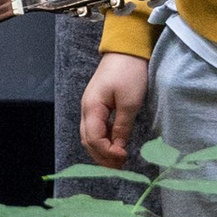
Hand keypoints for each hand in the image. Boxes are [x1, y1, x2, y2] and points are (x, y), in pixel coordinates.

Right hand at [79, 50, 149, 166]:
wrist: (126, 49)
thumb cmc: (129, 73)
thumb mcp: (130, 102)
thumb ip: (122, 127)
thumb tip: (118, 148)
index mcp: (91, 108)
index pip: (93, 139)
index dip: (107, 153)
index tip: (124, 157)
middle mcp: (86, 109)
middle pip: (87, 140)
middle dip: (102, 156)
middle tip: (120, 167)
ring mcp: (90, 106)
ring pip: (90, 135)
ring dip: (102, 150)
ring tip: (117, 160)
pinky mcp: (97, 104)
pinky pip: (96, 128)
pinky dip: (104, 139)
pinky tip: (115, 145)